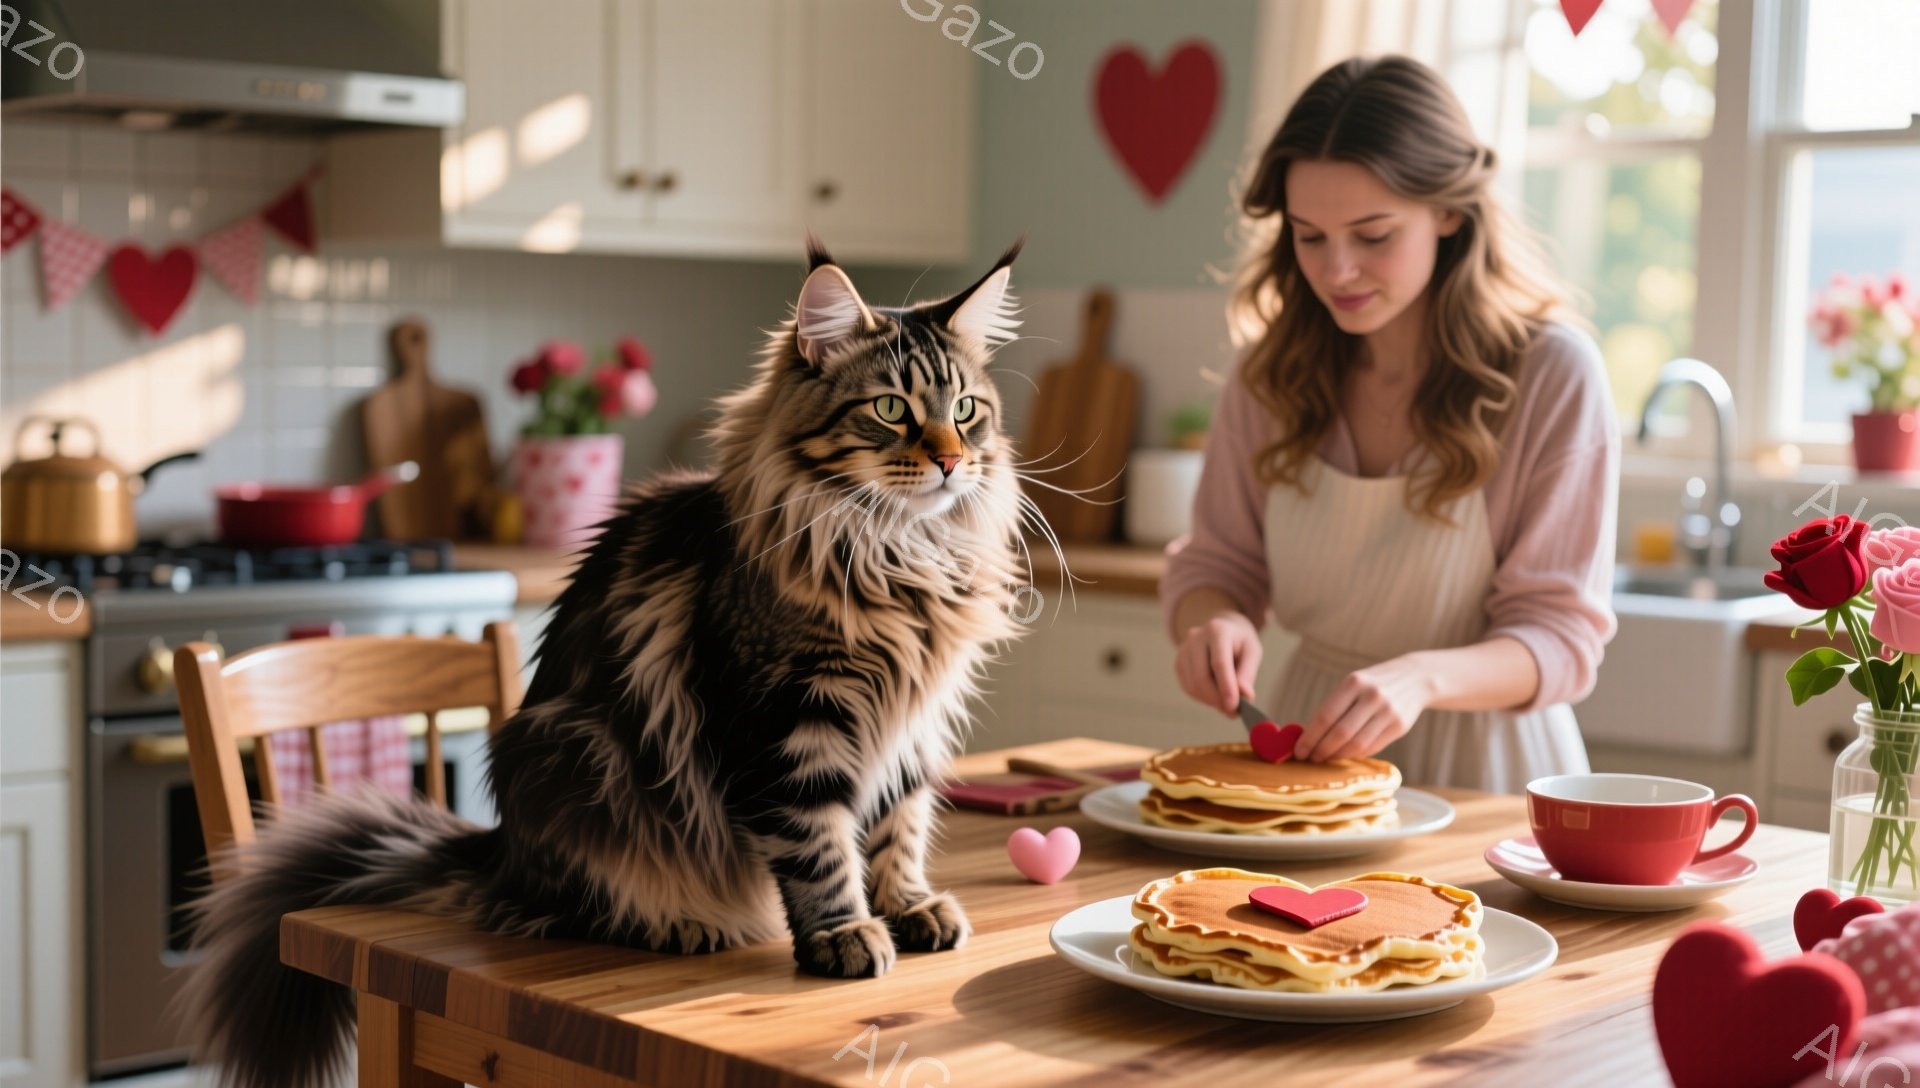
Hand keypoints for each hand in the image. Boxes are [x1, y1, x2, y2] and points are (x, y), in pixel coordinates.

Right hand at [1174, 612, 1261, 716]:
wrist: (1223, 630)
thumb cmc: (1240, 643)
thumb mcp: (1252, 652)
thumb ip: (1248, 673)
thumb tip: (1245, 696)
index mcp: (1217, 630)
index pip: (1219, 662)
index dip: (1226, 687)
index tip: (1234, 707)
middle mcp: (1196, 637)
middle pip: (1201, 676)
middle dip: (1216, 699)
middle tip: (1232, 712)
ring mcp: (1184, 649)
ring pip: (1193, 685)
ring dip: (1211, 701)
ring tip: (1227, 703)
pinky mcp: (1178, 662)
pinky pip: (1188, 687)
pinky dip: (1203, 697)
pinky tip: (1216, 695)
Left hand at [1298, 654, 1435, 761]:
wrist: (1415, 678)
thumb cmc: (1373, 684)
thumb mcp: (1354, 684)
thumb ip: (1334, 707)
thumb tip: (1307, 736)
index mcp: (1354, 682)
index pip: (1326, 715)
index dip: (1310, 737)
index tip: (1299, 750)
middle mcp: (1372, 696)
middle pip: (1341, 733)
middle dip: (1321, 750)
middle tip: (1310, 758)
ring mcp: (1388, 712)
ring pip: (1357, 745)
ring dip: (1337, 756)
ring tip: (1325, 758)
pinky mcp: (1400, 726)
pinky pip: (1372, 747)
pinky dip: (1355, 754)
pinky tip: (1345, 754)